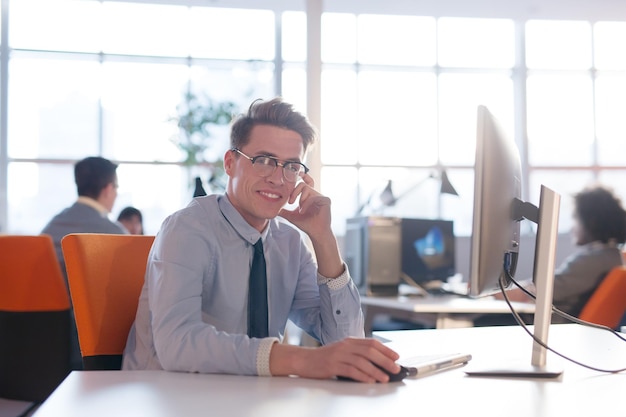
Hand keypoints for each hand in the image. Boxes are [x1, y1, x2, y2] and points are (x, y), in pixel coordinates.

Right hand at [271, 337, 400, 382]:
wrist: (304, 360)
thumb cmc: (324, 358)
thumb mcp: (342, 351)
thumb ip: (356, 353)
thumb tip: (377, 362)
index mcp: (349, 341)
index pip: (371, 343)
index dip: (386, 349)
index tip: (396, 356)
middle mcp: (345, 346)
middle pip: (370, 351)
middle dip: (385, 360)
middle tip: (395, 368)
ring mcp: (339, 355)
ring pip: (362, 361)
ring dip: (376, 371)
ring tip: (385, 378)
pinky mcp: (333, 365)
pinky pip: (351, 370)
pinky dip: (363, 376)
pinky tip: (370, 381)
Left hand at [279, 173, 331, 238]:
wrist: (315, 233)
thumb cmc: (306, 224)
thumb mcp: (291, 216)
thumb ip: (283, 211)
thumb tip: (273, 209)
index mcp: (308, 196)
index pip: (306, 182)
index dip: (303, 176)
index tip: (297, 173)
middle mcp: (315, 195)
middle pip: (303, 184)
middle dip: (294, 192)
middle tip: (290, 201)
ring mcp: (321, 197)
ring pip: (307, 189)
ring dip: (300, 199)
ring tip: (299, 210)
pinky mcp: (326, 200)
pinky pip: (313, 197)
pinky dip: (306, 204)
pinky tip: (302, 211)